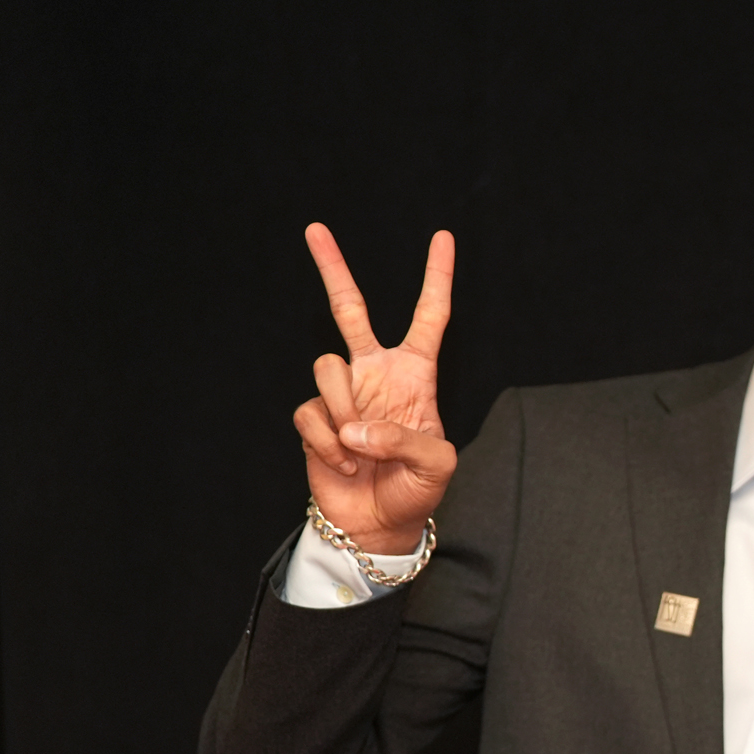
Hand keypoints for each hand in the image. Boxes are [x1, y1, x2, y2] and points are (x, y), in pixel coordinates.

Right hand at [292, 223, 458, 555]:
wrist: (378, 524)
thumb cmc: (416, 491)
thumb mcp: (436, 465)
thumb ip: (405, 439)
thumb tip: (356, 427)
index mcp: (416, 376)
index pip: (430, 318)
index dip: (437, 279)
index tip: (443, 238)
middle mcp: (375, 375)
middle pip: (350, 309)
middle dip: (333, 269)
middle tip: (315, 228)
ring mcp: (343, 394)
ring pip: (326, 366)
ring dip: (343, 410)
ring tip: (358, 449)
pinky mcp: (314, 418)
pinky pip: (311, 412)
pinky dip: (326, 442)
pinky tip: (343, 463)